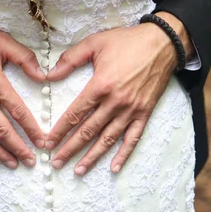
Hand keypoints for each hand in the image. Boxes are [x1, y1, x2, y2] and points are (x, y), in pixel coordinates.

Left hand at [45, 14, 192, 174]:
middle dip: (70, 149)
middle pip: (88, 131)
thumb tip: (49, 75)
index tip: (48, 143)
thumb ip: (70, 58)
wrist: (162, 43)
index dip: (60, 130)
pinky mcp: (144, 113)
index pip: (75, 114)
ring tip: (78, 170)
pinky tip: (113, 167)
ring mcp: (131, 110)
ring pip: (108, 139)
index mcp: (100, 85)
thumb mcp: (95, 42)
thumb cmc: (127, 41)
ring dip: (92, 157)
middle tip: (56, 162)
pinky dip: (123, 154)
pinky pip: (133, 138)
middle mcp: (115, 102)